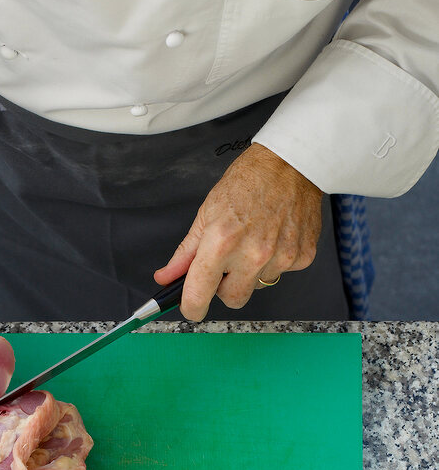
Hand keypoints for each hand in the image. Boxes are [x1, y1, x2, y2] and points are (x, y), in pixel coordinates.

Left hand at [153, 144, 323, 321]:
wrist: (292, 161)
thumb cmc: (249, 181)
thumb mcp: (207, 212)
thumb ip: (186, 252)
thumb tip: (166, 277)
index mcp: (222, 242)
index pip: (200, 294)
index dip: (192, 307)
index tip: (192, 308)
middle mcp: (253, 254)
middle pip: (232, 299)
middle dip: (225, 287)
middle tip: (228, 261)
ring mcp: (281, 257)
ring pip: (258, 286)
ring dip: (252, 271)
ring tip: (255, 240)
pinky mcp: (302, 257)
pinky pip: (281, 273)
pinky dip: (275, 261)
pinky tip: (274, 237)